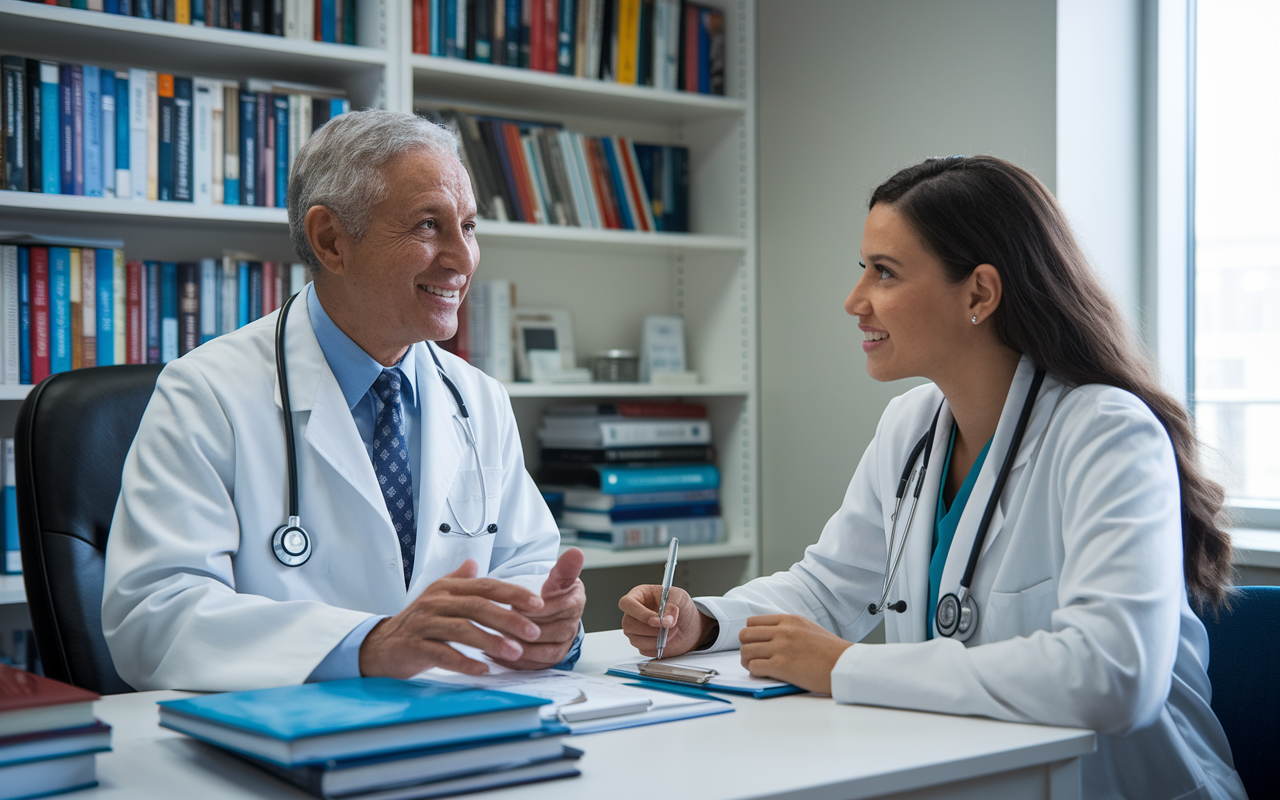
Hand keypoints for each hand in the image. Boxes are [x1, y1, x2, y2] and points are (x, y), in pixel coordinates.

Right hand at [359, 559, 544, 678]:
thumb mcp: (436, 596)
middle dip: (509, 618)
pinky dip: (464, 662)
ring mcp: (424, 624)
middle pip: (477, 606)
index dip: (513, 594)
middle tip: (533, 632)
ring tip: (514, 653)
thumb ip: (458, 580)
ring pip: (462, 629)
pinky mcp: (414, 647)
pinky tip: (483, 669)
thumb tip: (475, 563)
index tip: (537, 604)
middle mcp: (436, 602)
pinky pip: (442, 654)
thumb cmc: (416, 622)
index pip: (485, 586)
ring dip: (491, 641)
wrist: (379, 646)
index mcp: (447, 588)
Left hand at [492, 548, 586, 670]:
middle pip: (546, 632)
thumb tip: (575, 553)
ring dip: (515, 647)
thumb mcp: (558, 578)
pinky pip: (532, 665)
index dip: (535, 608)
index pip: (557, 608)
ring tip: (493, 640)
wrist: (553, 611)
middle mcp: (571, 628)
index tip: (516, 606)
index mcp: (575, 604)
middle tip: (499, 625)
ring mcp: (561, 646)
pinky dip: (513, 661)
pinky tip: (495, 654)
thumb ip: (564, 568)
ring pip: (538, 652)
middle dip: (521, 629)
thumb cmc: (553, 593)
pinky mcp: (549, 660)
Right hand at [618, 584, 715, 657]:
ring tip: (672, 632)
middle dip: (650, 629)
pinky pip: (643, 649)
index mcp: (639, 596)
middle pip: (628, 624)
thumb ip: (672, 604)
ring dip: (656, 638)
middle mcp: (633, 613)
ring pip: (635, 639)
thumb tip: (665, 619)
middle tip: (668, 627)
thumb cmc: (680, 606)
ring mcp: (635, 630)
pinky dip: (657, 646)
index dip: (640, 613)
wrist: (688, 624)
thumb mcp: (679, 597)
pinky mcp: (641, 644)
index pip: (627, 603)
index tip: (657, 620)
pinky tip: (666, 639)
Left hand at [738, 615, 853, 694]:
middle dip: (747, 647)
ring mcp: (781, 648)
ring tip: (758, 666)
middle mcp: (783, 631)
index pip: (752, 622)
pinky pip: (754, 667)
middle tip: (754, 656)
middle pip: (745, 635)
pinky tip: (765, 674)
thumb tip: (768, 635)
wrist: (845, 665)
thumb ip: (787, 628)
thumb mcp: (808, 628)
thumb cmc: (830, 651)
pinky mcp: (781, 666)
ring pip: (746, 651)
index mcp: (789, 620)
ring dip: (748, 661)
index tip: (756, 644)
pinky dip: (755, 672)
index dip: (751, 635)